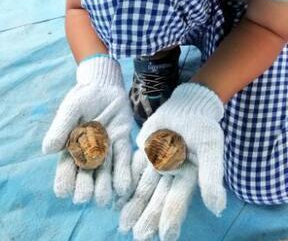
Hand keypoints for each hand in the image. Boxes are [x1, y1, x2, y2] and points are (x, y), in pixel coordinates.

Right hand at [42, 56, 132, 205]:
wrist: (104, 85)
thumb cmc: (83, 96)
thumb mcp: (70, 109)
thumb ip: (60, 128)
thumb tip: (47, 150)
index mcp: (72, 148)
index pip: (65, 171)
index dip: (64, 182)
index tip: (65, 191)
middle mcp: (89, 153)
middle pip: (86, 178)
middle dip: (85, 190)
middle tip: (85, 195)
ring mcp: (107, 149)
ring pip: (105, 174)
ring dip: (105, 187)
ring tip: (104, 198)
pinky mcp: (122, 142)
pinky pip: (123, 160)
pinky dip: (124, 173)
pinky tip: (123, 187)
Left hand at [119, 83, 225, 239]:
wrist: (187, 106)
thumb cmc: (202, 126)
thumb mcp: (210, 148)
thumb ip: (211, 176)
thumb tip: (217, 209)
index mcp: (187, 177)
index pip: (177, 200)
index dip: (171, 217)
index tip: (165, 236)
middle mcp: (170, 175)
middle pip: (157, 198)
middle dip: (147, 217)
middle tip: (136, 235)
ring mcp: (155, 164)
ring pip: (143, 188)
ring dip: (134, 205)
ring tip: (123, 223)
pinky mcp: (144, 152)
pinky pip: (132, 169)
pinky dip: (126, 182)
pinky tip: (117, 196)